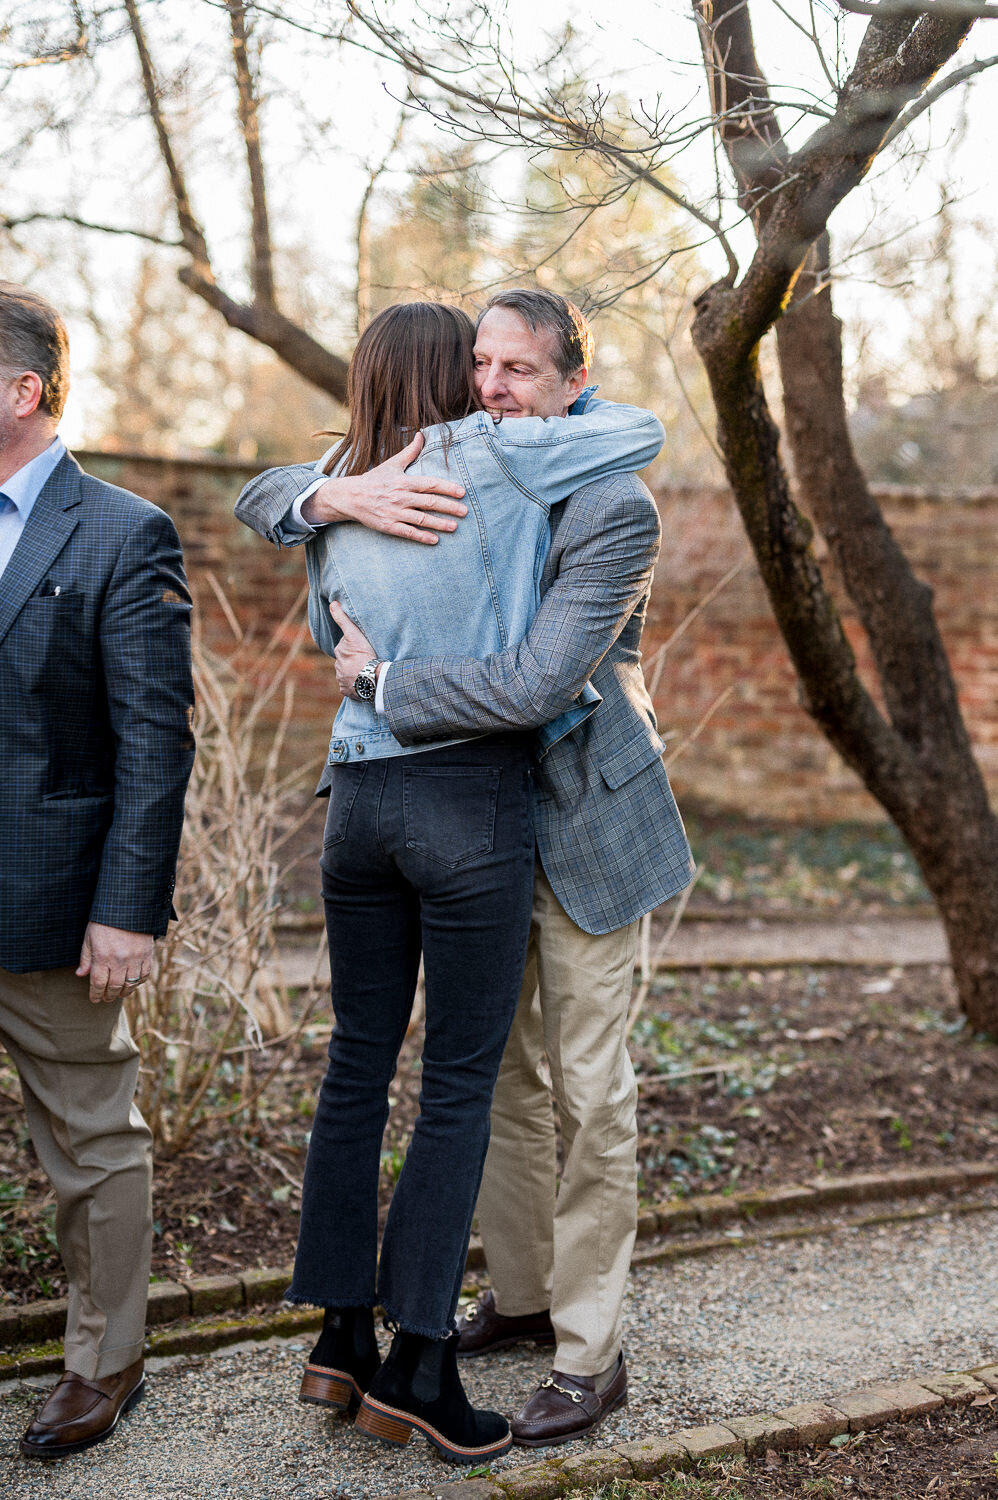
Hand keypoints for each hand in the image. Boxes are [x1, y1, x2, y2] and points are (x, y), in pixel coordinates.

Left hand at [77, 923, 153, 1003]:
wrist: (127, 908)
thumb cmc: (104, 922)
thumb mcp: (89, 938)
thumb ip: (86, 958)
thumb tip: (80, 975)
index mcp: (102, 957)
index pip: (98, 984)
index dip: (96, 994)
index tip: (94, 999)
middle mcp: (119, 960)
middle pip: (114, 987)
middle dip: (109, 996)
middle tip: (106, 998)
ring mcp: (135, 959)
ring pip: (130, 984)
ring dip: (124, 992)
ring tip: (119, 994)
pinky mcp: (147, 955)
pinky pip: (144, 975)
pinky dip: (138, 983)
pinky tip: (133, 984)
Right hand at [303, 431, 466, 543]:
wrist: (351, 496)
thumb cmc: (374, 479)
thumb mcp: (392, 464)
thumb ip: (410, 451)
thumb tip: (422, 434)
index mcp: (404, 481)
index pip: (430, 484)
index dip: (448, 488)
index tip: (462, 492)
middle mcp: (401, 497)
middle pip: (429, 502)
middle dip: (449, 507)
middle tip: (464, 512)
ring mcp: (395, 512)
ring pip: (421, 519)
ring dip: (439, 524)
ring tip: (454, 527)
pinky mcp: (388, 525)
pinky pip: (407, 532)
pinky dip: (421, 536)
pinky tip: (434, 540)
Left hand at [330, 601, 378, 699]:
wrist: (372, 678)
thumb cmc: (364, 655)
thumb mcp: (354, 634)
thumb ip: (342, 619)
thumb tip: (333, 603)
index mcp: (339, 652)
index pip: (346, 648)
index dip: (355, 648)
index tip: (363, 650)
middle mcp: (338, 667)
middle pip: (346, 662)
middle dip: (354, 661)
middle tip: (366, 661)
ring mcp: (342, 680)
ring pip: (348, 675)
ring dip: (355, 674)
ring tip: (366, 673)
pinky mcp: (346, 691)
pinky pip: (350, 688)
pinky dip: (355, 686)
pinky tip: (363, 683)